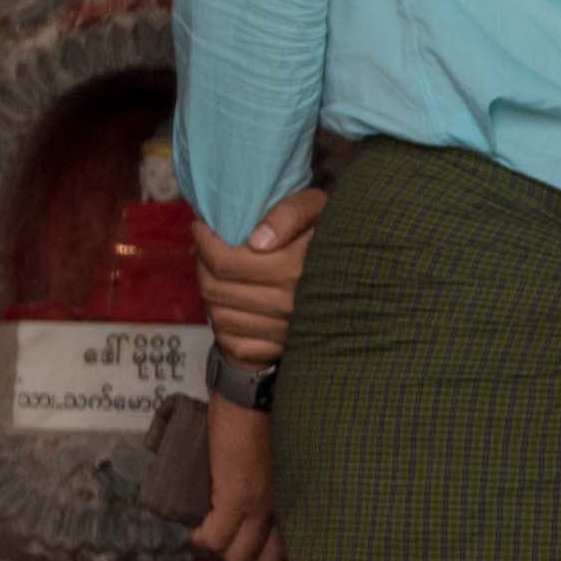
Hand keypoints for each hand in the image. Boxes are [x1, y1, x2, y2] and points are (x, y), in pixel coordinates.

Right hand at [188, 397, 283, 560]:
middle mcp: (283, 510)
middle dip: (248, 560)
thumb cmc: (273, 415)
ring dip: (221, 549)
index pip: (291, 552)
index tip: (263, 555)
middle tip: (234, 545)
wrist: (257, 392)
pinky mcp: (235, 497)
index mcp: (298, 500)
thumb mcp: (289, 458)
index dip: (273, 560)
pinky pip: (214, 537)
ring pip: (237, 557)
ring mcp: (260, 507)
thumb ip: (283, 481)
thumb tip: (269, 491)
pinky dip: (202, 537)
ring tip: (212, 533)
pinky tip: (197, 530)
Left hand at [197, 186, 321, 371]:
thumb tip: (256, 241)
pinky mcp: (278, 351)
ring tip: (217, 274)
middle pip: (216, 289)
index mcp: (296, 268)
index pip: (227, 263)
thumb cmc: (327, 236)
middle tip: (207, 249)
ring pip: (219, 315)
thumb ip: (288, 214)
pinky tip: (231, 304)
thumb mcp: (315, 209)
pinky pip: (230, 342)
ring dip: (210, 293)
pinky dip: (222, 324)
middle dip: (203, 264)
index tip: (202, 227)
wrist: (358, 279)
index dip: (205, 243)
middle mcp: (289, 304)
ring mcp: (283, 332)